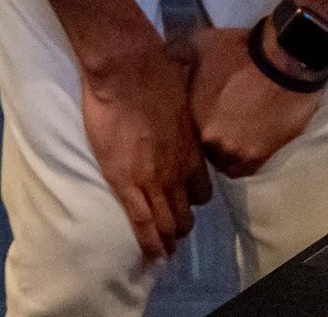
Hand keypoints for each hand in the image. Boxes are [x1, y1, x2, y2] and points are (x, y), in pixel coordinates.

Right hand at [79, 38, 211, 260]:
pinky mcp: (126, 182)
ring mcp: (153, 179)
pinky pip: (141, 222)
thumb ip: (180, 117)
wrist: (128, 69)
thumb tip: (175, 110)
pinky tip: (151, 257)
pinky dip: (148, 244)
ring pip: (166, 223)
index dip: (193, 202)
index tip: (185, 207)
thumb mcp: (181, 99)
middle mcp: (178, 170)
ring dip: (167, 241)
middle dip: (181, 228)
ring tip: (162, 253)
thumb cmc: (153, 72)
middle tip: (173, 236)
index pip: (200, 189)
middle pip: (186, 211)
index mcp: (191, 149)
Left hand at [187, 26, 322, 178]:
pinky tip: (249, 145)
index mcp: (192, 118)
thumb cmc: (240, 53)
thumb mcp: (200, 43)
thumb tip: (163, 54)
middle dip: (206, 140)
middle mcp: (212, 141)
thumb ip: (176, 52)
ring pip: (225, 163)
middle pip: (202, 149)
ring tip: (234, 138)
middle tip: (216, 126)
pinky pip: (248, 168)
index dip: (189, 124)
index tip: (199, 114)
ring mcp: (239, 152)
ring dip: (226, 154)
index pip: (180, 133)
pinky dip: (247, 158)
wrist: (285, 60)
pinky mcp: (262, 156)